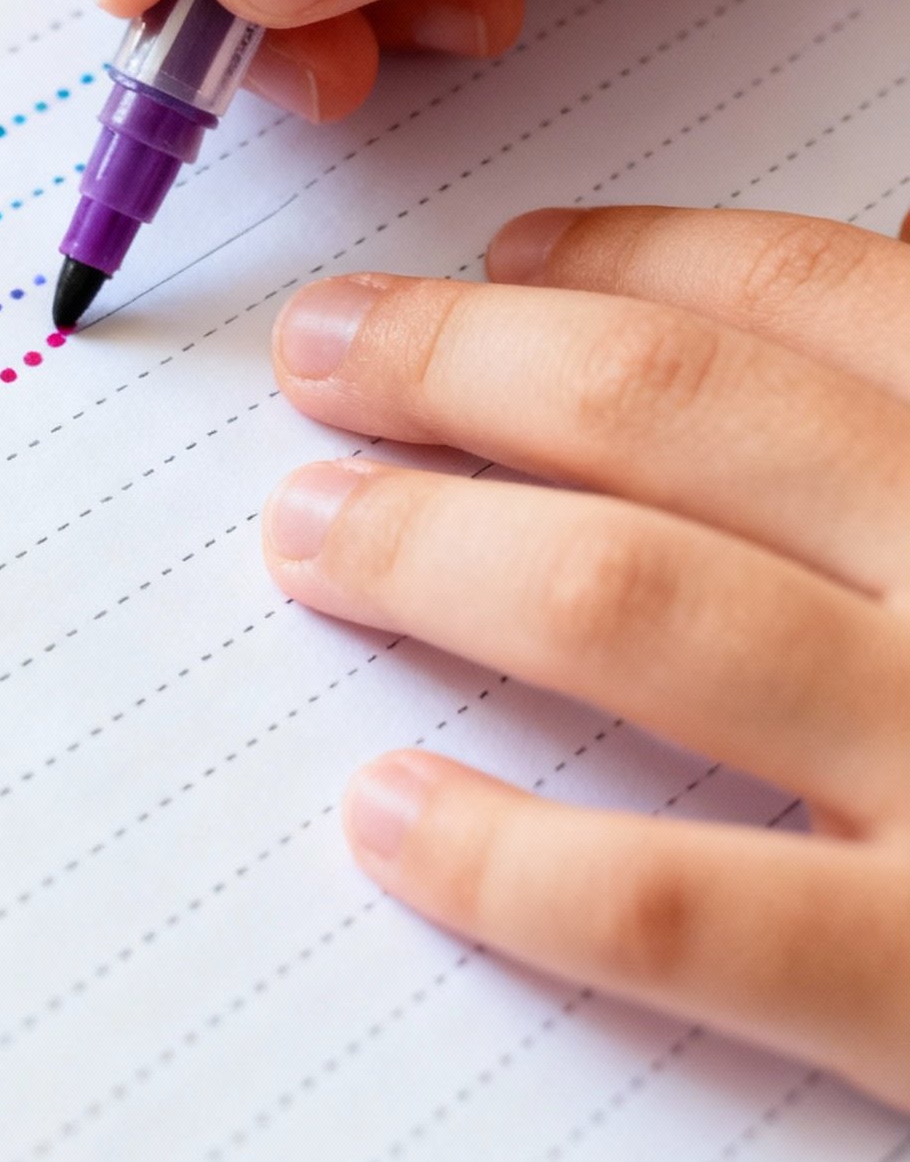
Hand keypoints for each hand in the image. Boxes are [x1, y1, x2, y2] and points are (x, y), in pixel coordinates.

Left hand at [262, 202, 909, 1110]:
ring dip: (437, 552)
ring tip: (309, 535)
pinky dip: (508, 858)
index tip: (509, 256)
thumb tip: (853, 287)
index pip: (823, 299)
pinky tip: (390, 820)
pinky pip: (675, 906)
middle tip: (331, 355)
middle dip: (469, 366)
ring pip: (636, 609)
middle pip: (680, 419)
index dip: (636, 257)